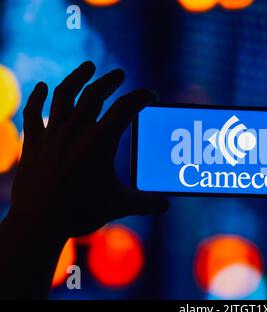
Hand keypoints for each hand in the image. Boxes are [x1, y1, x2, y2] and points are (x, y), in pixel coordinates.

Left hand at [8, 61, 168, 240]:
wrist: (38, 223)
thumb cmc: (80, 213)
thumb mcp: (118, 206)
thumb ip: (145, 203)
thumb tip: (167, 205)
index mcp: (100, 142)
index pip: (126, 108)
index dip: (141, 98)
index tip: (150, 96)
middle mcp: (76, 131)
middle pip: (95, 94)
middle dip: (110, 81)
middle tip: (120, 75)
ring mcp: (52, 134)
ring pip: (65, 95)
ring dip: (78, 78)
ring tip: (88, 68)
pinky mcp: (34, 142)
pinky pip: (34, 112)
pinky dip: (39, 97)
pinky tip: (44, 87)